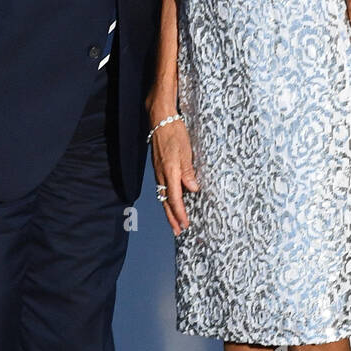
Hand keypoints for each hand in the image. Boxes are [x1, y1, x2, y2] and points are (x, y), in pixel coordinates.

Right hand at [150, 114, 197, 235]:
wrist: (160, 119)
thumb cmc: (174, 132)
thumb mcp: (185, 150)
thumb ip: (188, 171)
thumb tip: (192, 189)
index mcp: (169, 171)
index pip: (175, 198)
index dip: (180, 213)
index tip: (185, 225)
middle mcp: (162, 174)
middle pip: (166, 202)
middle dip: (172, 218)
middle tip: (178, 231)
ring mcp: (158, 171)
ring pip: (163, 196)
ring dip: (169, 210)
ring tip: (174, 221)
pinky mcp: (158, 167)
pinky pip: (162, 188)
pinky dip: (166, 199)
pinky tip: (170, 201)